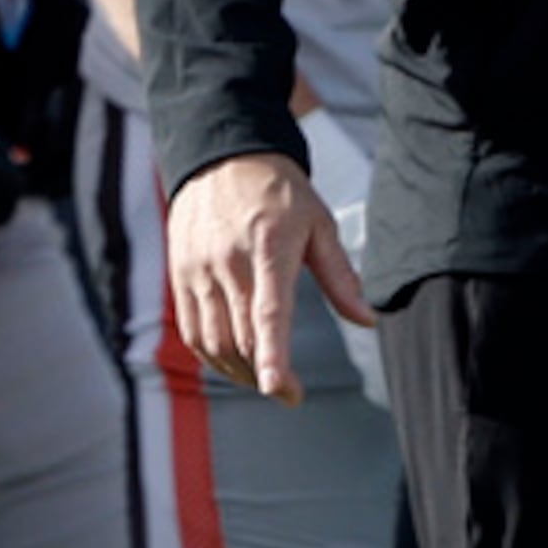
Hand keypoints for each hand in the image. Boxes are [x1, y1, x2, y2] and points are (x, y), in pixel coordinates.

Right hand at [169, 150, 371, 406]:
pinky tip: (231, 361)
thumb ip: (340, 276)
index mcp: (269, 248)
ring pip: (214, 342)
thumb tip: (367, 320)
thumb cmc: (279, 191)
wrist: (222, 155)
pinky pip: (192, 331)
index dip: (273, 356)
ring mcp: (199, 270)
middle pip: (242, 339)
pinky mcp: (179, 274)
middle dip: (265, 376)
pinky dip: (211, 356)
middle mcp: (228, 262)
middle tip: (289, 392)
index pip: (269, 313)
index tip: (279, 390)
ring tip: (261, 378)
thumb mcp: (319, 224)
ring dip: (238, 372)